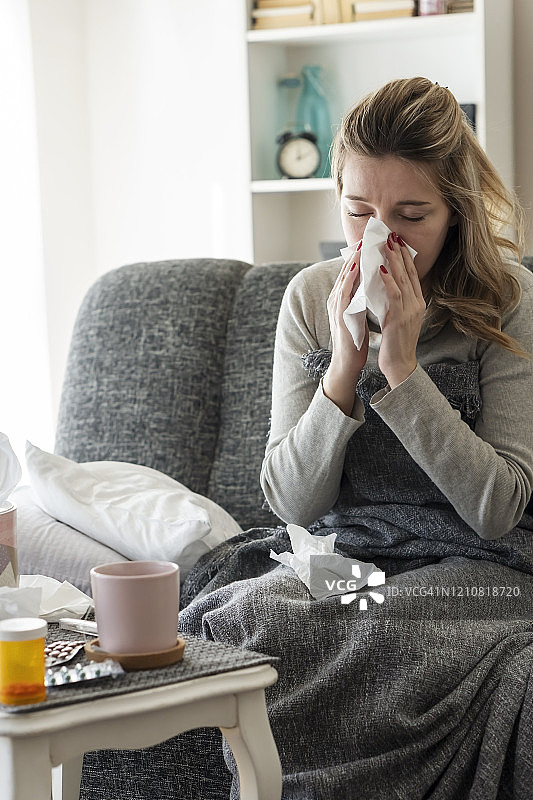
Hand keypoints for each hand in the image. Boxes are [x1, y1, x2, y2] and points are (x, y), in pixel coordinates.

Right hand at [323, 246, 368, 414]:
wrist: (347, 362)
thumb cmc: (355, 339)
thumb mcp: (360, 313)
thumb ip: (362, 298)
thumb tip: (373, 283)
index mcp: (343, 298)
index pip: (352, 273)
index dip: (361, 257)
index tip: (372, 242)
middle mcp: (336, 299)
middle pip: (346, 271)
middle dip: (356, 254)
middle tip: (367, 237)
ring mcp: (336, 306)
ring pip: (343, 279)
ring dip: (352, 262)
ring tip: (361, 247)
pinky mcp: (338, 315)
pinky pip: (343, 293)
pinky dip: (348, 280)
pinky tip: (354, 269)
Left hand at [378, 233, 425, 387]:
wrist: (400, 365)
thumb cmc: (396, 343)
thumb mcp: (400, 318)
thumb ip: (397, 302)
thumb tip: (388, 286)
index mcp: (417, 303)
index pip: (412, 275)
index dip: (405, 257)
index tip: (397, 241)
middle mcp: (417, 304)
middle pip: (409, 272)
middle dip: (400, 253)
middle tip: (392, 235)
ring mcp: (410, 311)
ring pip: (403, 280)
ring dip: (394, 261)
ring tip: (386, 244)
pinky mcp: (400, 318)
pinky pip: (395, 295)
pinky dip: (388, 280)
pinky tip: (380, 269)